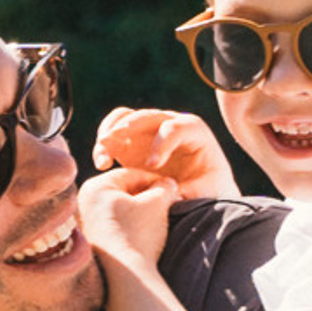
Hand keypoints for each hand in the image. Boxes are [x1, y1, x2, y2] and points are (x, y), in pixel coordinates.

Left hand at [78, 168, 173, 279]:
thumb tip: (168, 183)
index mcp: (95, 187)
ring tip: (158, 221)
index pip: (131, 174)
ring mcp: (85, 225)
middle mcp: (84, 203)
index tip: (171, 188)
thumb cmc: (138, 235)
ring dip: (140, 213)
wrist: (124, 278)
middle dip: (146, 197)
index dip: (155, 180)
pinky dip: (130, 228)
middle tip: (167, 204)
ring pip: (120, 211)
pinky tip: (145, 236)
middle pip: (123, 192)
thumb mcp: (157, 203)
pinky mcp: (92, 243)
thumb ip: (165, 187)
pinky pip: (115, 228)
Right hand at [92, 107, 235, 200]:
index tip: (152, 166)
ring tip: (103, 155)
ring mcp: (147, 131)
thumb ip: (191, 191)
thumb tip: (171, 194)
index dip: (162, 143)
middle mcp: (169, 125)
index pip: (176, 127)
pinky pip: (112, 134)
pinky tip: (102, 165)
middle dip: (130, 127)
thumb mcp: (207, 192)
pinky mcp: (130, 143)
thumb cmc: (208, 191)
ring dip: (111, 132)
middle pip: (147, 116)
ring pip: (125, 118)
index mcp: (194, 131)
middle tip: (114, 141)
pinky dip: (104, 146)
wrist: (197, 194)